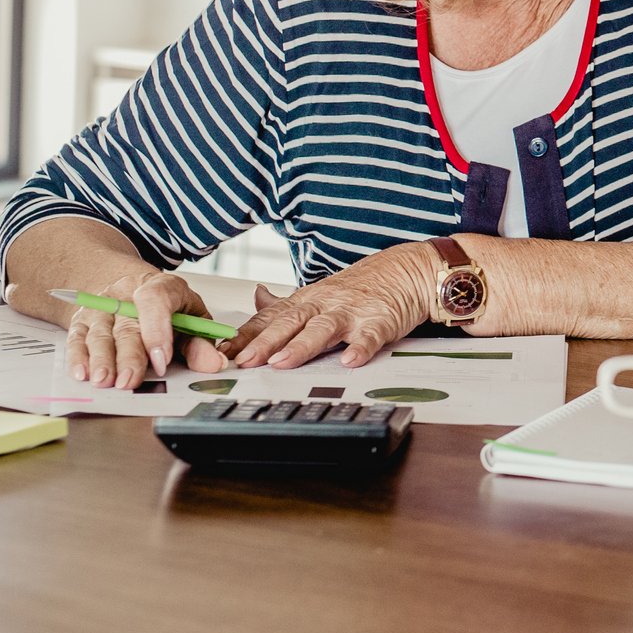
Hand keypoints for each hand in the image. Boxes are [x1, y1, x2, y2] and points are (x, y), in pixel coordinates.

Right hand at [43, 271, 227, 389]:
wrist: (134, 291)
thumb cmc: (169, 309)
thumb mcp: (192, 319)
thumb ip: (201, 342)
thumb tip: (213, 363)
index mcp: (162, 286)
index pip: (156, 301)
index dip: (158, 330)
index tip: (161, 360)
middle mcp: (127, 293)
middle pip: (128, 325)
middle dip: (129, 356)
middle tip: (130, 380)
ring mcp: (102, 305)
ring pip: (100, 333)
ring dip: (102, 359)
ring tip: (105, 381)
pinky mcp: (83, 319)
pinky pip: (78, 338)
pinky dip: (79, 357)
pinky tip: (82, 373)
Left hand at [219, 243, 440, 370]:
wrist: (409, 270)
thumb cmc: (363, 286)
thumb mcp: (320, 291)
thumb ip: (287, 301)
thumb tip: (255, 297)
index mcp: (309, 300)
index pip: (271, 318)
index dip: (247, 335)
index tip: (223, 352)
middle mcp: (326, 304)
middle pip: (291, 322)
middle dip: (266, 342)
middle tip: (245, 360)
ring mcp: (353, 312)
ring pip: (324, 328)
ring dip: (302, 346)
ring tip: (283, 363)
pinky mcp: (381, 321)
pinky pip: (370, 335)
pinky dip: (360, 348)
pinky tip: (350, 360)